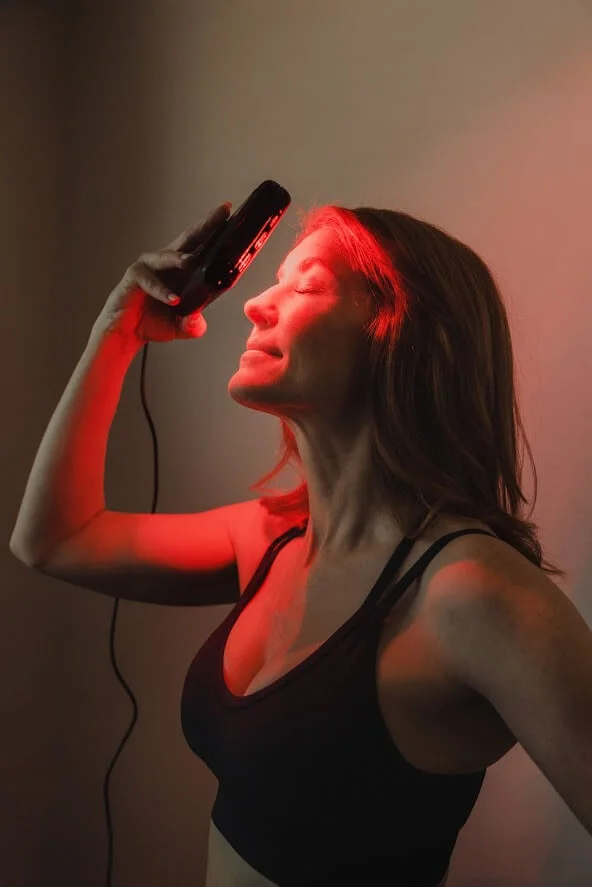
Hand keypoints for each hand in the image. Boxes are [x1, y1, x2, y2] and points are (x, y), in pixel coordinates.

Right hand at [93, 202, 231, 342]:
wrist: (127, 333)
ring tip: (190, 262)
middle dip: (207, 225)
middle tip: (223, 213)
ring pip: (168, 257)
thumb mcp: (183, 327)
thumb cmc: (154, 323)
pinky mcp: (134, 277)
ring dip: (179, 258)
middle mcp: (169, 263)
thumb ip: (194, 326)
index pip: (206, 247)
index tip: (236, 219)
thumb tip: (198, 321)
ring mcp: (151, 267)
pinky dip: (162, 291)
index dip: (220, 234)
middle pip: (191, 239)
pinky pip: (150, 282)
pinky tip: (173, 300)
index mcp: (185, 270)